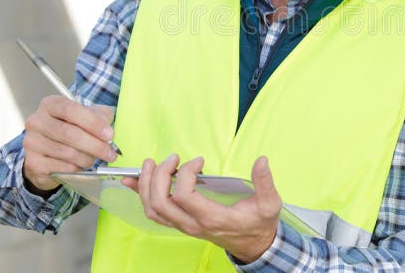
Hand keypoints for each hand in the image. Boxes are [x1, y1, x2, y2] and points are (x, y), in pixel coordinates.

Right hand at [22, 95, 116, 193]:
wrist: (48, 151)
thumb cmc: (71, 128)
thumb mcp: (88, 115)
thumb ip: (101, 116)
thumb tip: (107, 130)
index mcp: (50, 104)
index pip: (71, 110)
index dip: (93, 123)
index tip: (110, 135)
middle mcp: (36, 121)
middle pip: (69, 134)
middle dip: (95, 145)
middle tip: (110, 153)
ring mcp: (32, 142)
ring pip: (67, 153)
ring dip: (87, 158)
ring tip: (94, 158)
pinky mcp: (33, 162)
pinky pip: (62, 167)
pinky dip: (77, 168)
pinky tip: (80, 165)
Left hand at [124, 154, 280, 263]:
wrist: (253, 245)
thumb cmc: (259, 224)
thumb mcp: (269, 204)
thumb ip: (265, 182)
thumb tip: (262, 160)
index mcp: (212, 218)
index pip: (183, 196)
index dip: (185, 174)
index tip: (198, 160)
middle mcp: (193, 224)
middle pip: (160, 202)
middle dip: (160, 175)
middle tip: (172, 158)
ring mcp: (184, 226)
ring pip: (152, 209)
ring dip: (145, 185)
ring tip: (149, 164)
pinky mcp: (181, 224)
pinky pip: (154, 213)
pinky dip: (141, 196)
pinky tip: (134, 181)